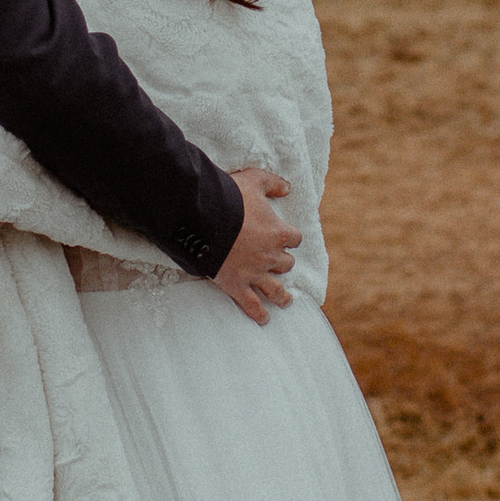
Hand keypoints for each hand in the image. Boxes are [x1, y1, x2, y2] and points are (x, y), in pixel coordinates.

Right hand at [217, 167, 297, 325]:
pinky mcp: (237, 285)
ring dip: (282, 296)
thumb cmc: (230, 197)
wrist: (205, 219)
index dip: (290, 238)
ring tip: (286, 301)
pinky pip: (252, 304)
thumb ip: (273, 182)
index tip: (286, 238)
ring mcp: (254, 273)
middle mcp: (270, 256)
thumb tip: (288, 187)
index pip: (294, 238)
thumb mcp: (254, 180)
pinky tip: (264, 320)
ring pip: (276, 289)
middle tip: (278, 263)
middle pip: (286, 263)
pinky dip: (259, 313)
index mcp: (278, 232)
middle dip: (282, 262)